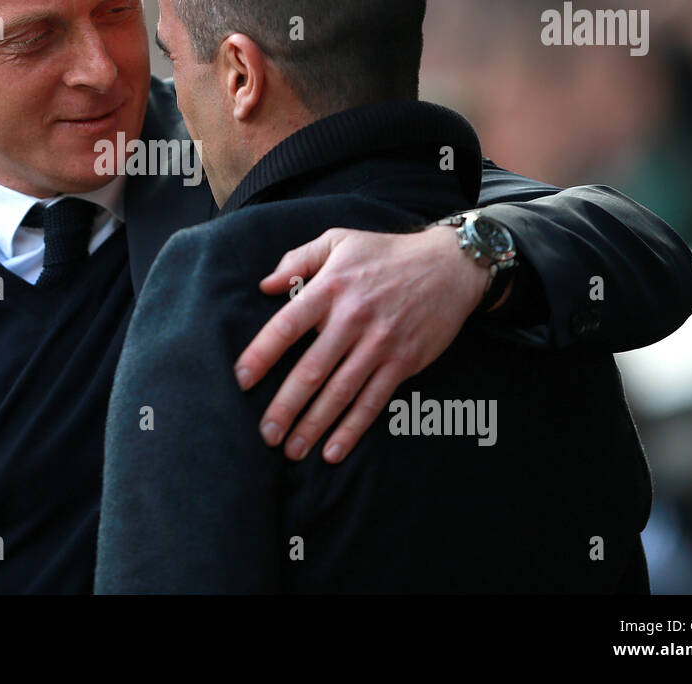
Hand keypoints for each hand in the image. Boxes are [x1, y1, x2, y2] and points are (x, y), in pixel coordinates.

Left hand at [234, 225, 490, 462]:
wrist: (450, 266)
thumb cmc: (386, 252)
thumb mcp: (339, 240)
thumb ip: (298, 259)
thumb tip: (265, 285)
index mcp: (330, 289)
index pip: (287, 326)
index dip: (261, 355)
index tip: (241, 381)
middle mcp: (352, 319)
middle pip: (311, 370)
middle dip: (285, 407)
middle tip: (266, 434)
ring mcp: (379, 344)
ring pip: (340, 393)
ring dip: (314, 425)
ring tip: (292, 450)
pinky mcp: (403, 362)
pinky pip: (373, 401)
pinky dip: (353, 429)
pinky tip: (333, 450)